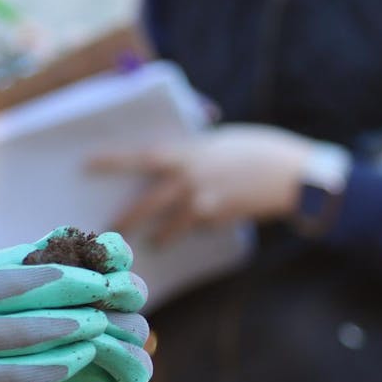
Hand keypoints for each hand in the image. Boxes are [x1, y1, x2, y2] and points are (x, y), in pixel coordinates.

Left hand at [92, 123, 313, 244]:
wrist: (295, 176)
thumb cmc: (259, 147)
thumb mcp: (222, 139)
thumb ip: (195, 150)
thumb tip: (174, 159)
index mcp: (188, 153)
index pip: (141, 157)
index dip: (113, 161)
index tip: (85, 164)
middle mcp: (191, 179)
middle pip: (148, 204)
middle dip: (127, 218)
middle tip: (109, 229)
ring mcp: (205, 203)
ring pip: (171, 225)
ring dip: (160, 235)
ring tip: (152, 242)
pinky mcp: (219, 220)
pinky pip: (199, 227)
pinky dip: (197, 228)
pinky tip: (203, 227)